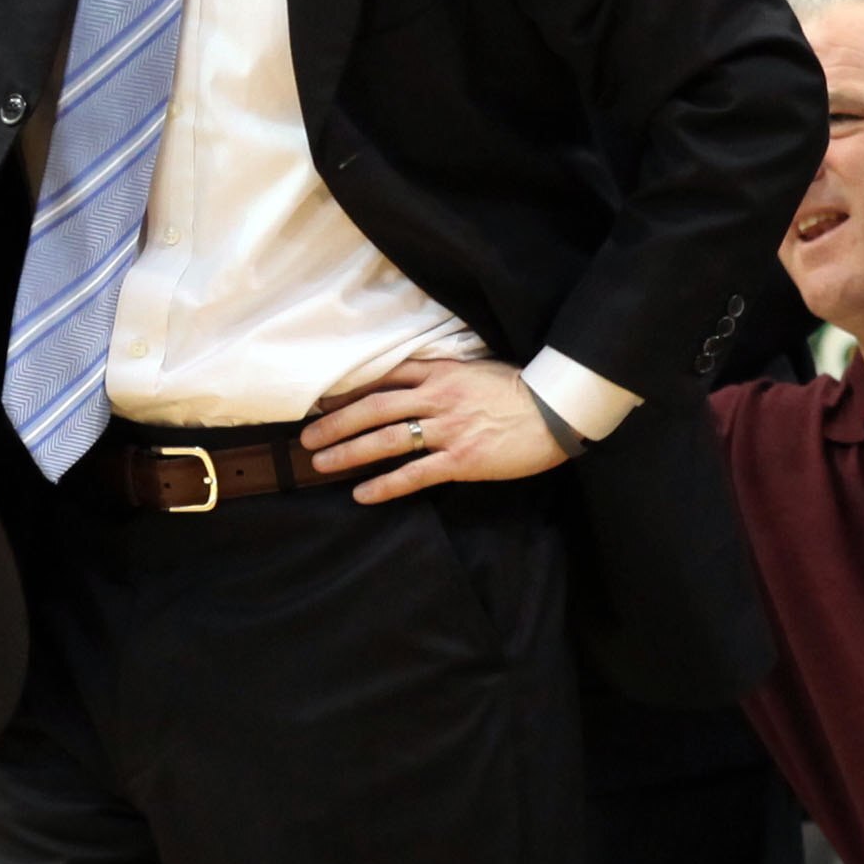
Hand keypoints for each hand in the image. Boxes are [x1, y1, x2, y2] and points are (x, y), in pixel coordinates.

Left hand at [300, 356, 567, 504]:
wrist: (557, 410)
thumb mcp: (475, 370)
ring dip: (349, 452)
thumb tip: (409, 382)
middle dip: (336, 423)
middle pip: (374, 408)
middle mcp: (437, 398)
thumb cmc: (519, 389)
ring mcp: (448, 429)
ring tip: (321, 464)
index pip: (384, 378)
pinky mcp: (461, 459)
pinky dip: (385, 485)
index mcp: (441, 373)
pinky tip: (361, 494)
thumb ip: (441, 375)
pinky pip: (414, 474)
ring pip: (387, 439)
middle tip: (306, 439)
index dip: (348, 391)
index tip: (320, 402)